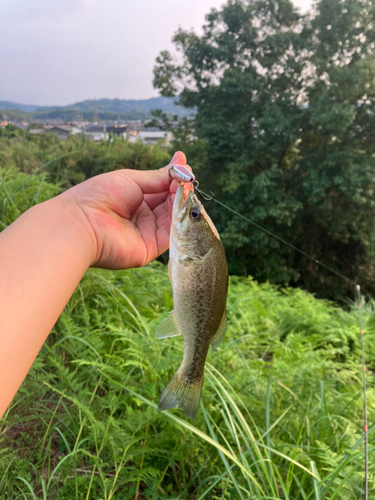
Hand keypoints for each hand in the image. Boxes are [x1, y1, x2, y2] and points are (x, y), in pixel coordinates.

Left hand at [59, 151, 190, 269]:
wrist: (82, 222)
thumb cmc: (100, 196)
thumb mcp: (132, 179)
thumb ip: (159, 176)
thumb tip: (182, 161)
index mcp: (134, 200)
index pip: (161, 190)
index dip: (174, 181)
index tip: (186, 169)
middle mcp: (141, 218)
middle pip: (169, 205)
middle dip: (180, 191)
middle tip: (188, 179)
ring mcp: (145, 234)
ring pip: (172, 219)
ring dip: (180, 203)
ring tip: (184, 189)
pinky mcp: (149, 250)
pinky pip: (170, 236)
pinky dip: (179, 221)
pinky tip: (181, 205)